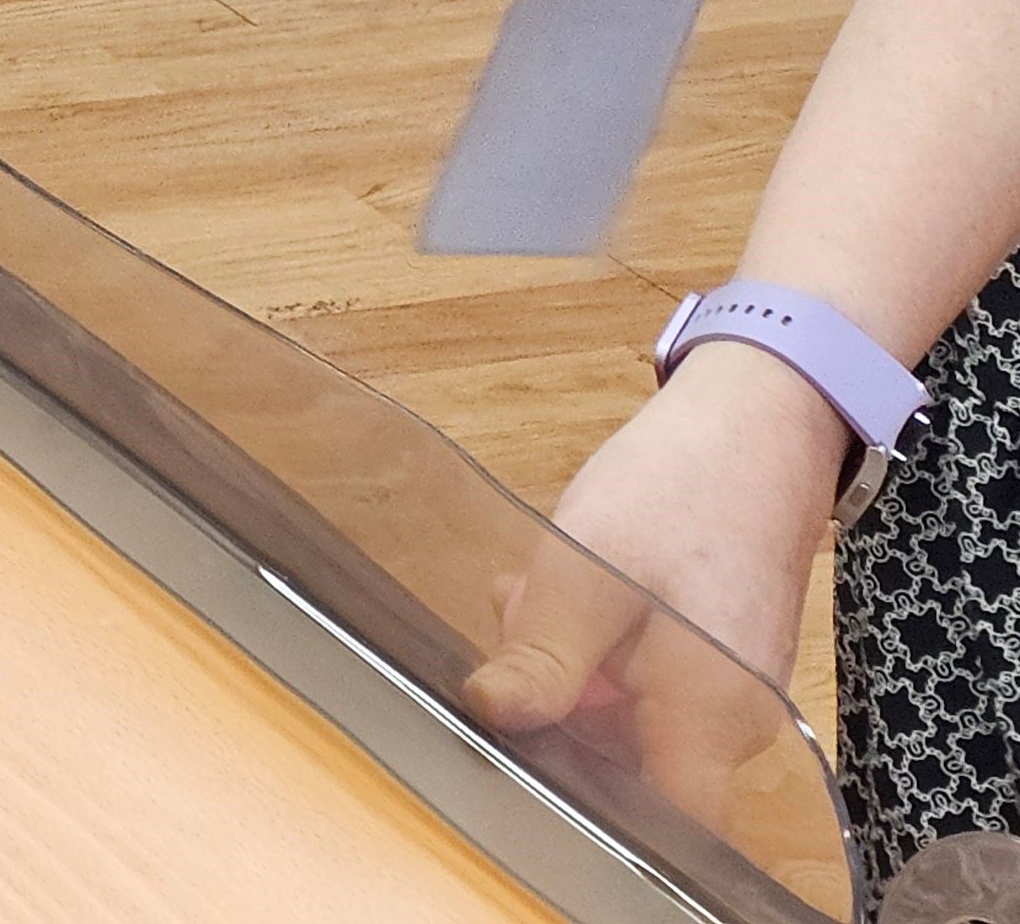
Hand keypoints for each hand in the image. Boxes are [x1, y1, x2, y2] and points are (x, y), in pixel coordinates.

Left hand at [463, 345, 847, 828]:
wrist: (760, 425)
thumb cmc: (678, 491)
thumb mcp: (586, 571)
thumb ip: (545, 657)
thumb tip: (492, 715)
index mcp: (708, 718)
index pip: (664, 828)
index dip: (590, 814)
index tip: (521, 764)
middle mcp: (732, 725)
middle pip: (624, 762)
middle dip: (554, 703)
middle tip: (513, 620)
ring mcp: (731, 694)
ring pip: (625, 715)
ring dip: (567, 664)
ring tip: (530, 589)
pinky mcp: (720, 663)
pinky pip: (646, 681)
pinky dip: (598, 644)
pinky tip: (566, 586)